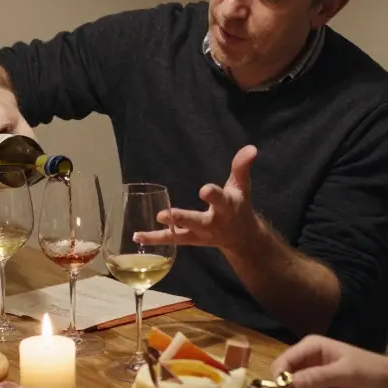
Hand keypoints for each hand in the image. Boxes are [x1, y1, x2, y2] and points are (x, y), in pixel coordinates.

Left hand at [134, 145, 260, 250]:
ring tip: (150, 222)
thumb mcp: (242, 186)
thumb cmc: (239, 206)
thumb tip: (251, 148)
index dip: (213, 195)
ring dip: (165, 230)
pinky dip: (154, 239)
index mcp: (227, 207)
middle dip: (182, 218)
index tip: (205, 190)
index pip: (221, 200)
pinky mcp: (190, 240)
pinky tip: (137, 236)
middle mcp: (213, 223)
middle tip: (163, 215)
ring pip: (181, 233)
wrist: (243, 237)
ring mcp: (200, 234)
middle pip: (197, 221)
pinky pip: (171, 239)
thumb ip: (242, 166)